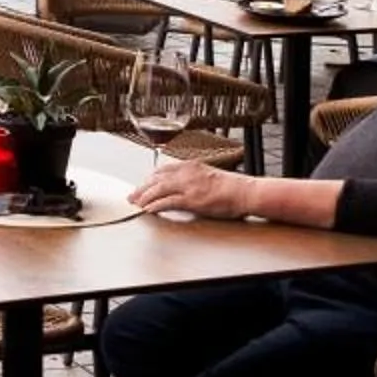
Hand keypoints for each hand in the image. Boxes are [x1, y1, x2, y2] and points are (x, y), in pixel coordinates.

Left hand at [129, 160, 258, 220]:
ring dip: (144, 197)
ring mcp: (188, 186)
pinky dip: (155, 206)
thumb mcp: (208, 175)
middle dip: (142, 188)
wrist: (245, 191)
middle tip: (131, 196)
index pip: (162, 170)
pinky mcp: (192, 200)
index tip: (142, 186)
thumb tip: (181, 186)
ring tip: (135, 204)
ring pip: (158, 190)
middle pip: (156, 179)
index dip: (149, 179)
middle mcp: (186, 173)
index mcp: (190, 166)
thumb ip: (193, 177)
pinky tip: (148, 210)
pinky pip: (168, 202)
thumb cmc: (231, 186)